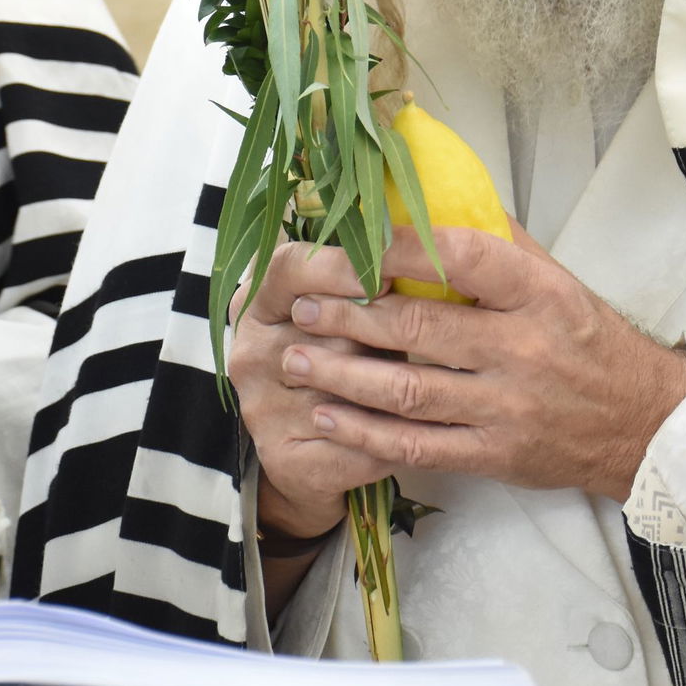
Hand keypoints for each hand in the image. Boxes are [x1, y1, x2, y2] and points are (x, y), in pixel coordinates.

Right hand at [228, 243, 400, 541]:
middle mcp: (250, 352)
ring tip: (436, 381)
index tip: (391, 272)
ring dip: (394, 385)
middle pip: (321, 327)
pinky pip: (355, 444)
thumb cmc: (346, 353)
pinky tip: (421, 429)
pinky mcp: (284, 457)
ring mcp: (261, 408)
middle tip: (423, 333)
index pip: (290, 267)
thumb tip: (426, 228)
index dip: (343, 265)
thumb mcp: (347, 304)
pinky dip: (394, 437)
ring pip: (343, 389)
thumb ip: (368, 271)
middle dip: (379, 331)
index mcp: (259, 300)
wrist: (316, 448)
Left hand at [284, 229, 685, 502]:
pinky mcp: (495, 455)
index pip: (462, 258)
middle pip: (422, 329)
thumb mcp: (559, 280)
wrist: (640, 423)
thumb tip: (438, 196)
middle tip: (301, 304)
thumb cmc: (588, 341)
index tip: (350, 243)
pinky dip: (366, 434)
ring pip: (410, 391)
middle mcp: (523, 349)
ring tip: (296, 357)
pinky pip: (418, 446)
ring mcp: (507, 407)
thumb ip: (500, 243)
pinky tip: (327, 417)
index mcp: (539, 294)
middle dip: (350, 315)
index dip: (400, 248)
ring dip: (344, 375)